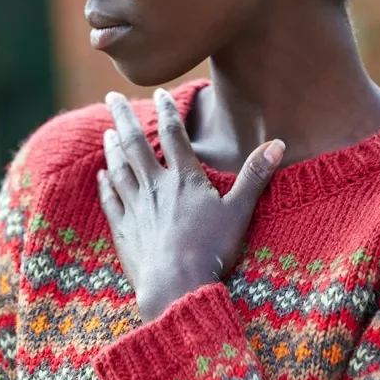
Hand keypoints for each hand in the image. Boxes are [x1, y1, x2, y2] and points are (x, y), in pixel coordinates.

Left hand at [98, 88, 284, 321]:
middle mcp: (156, 186)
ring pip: (119, 169)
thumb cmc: (212, 249)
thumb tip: (278, 144)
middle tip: (111, 96)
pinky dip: (105, 184)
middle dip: (123, 117)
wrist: (176, 285)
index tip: (159, 94)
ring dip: (112, 148)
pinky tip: (101, 175)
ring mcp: (136, 207)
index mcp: (185, 179)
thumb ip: (256, 175)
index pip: (173, 135)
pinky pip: (110, 200)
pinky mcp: (124, 230)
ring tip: (108, 132)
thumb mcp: (240, 210)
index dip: (167, 111)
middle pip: (136, 144)